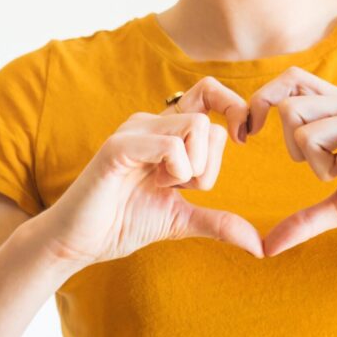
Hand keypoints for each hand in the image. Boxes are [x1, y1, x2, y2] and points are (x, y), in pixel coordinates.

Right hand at [31, 77, 262, 268]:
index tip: (243, 138)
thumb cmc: (123, 223)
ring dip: (193, 168)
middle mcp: (150, 122)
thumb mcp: (181, 221)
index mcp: (166, 131)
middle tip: (183, 186)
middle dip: (209, 164)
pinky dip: (175, 170)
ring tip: (164, 185)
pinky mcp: (119, 146)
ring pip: (195, 126)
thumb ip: (218, 222)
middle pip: (209, 120)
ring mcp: (134, 130)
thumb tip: (259, 244)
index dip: (233, 107)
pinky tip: (155, 185)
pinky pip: (170, 145)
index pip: (209, 92)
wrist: (78, 243)